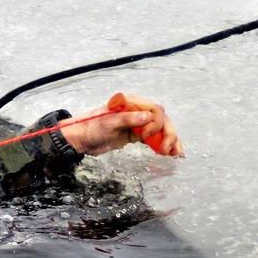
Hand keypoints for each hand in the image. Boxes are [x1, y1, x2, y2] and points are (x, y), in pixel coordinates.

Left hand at [61, 94, 182, 156]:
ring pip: (162, 129)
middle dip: (168, 134)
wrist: (81, 139)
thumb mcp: (108, 123)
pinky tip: (173, 153)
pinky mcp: (137, 135)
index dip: (155, 124)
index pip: (155, 110)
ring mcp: (139, 124)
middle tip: (166, 150)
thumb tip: (148, 118)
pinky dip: (164, 144)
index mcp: (132, 103)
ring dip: (171, 140)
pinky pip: (155, 138)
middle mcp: (139, 111)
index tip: (145, 136)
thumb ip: (128, 119)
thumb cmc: (91, 128)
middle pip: (162, 120)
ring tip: (176, 153)